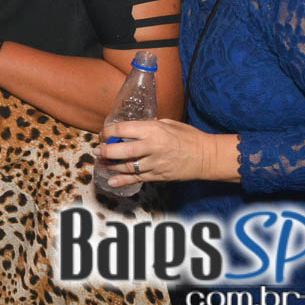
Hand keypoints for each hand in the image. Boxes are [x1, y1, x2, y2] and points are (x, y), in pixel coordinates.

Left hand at [98, 119, 227, 186]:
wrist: (207, 157)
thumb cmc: (189, 137)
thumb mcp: (168, 123)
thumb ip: (148, 126)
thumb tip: (132, 128)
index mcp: (153, 130)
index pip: (123, 129)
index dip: (109, 132)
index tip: (104, 133)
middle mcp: (151, 147)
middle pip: (121, 150)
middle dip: (105, 151)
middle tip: (97, 150)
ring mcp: (155, 163)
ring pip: (127, 166)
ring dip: (111, 165)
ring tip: (102, 162)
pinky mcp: (158, 176)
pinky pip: (137, 178)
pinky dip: (122, 180)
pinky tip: (111, 181)